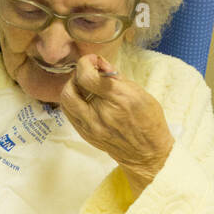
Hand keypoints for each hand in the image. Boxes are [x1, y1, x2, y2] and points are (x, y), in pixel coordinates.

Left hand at [58, 53, 173, 187]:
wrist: (146, 153)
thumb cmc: (148, 120)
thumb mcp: (139, 92)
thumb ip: (116, 77)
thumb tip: (100, 65)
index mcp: (119, 99)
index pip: (87, 76)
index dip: (86, 63)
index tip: (93, 61)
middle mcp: (101, 114)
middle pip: (71, 88)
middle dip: (77, 74)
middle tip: (88, 73)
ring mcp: (91, 127)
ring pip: (66, 101)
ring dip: (72, 87)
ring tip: (84, 86)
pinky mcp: (86, 135)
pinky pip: (69, 113)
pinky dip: (73, 101)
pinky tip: (84, 99)